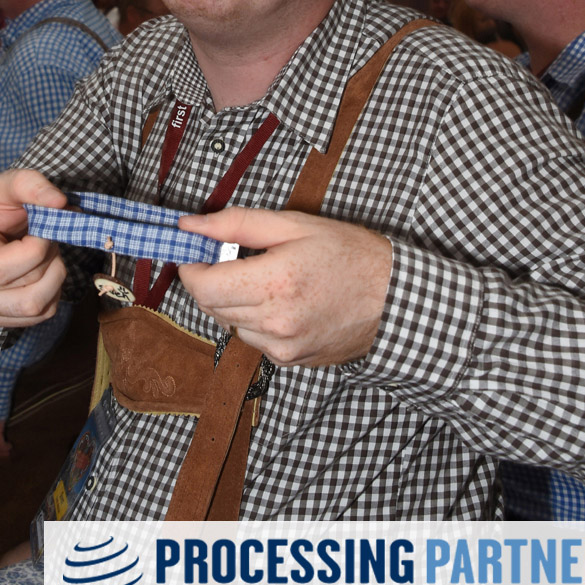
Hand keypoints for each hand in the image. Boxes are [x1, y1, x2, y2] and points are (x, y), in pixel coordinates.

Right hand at [0, 169, 67, 328]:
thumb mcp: (7, 183)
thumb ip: (32, 184)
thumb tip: (59, 202)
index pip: (2, 269)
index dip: (37, 250)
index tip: (44, 229)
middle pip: (26, 291)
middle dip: (50, 260)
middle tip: (47, 238)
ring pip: (34, 307)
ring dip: (54, 278)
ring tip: (46, 255)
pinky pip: (38, 316)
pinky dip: (52, 293)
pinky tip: (43, 271)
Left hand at [178, 207, 391, 366]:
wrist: (393, 298)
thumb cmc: (350, 255)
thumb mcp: (294, 224)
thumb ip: (237, 224)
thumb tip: (191, 225)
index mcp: (274, 283)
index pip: (203, 287)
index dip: (190, 267)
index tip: (195, 252)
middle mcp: (275, 322)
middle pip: (211, 306)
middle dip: (211, 280)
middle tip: (231, 258)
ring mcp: (282, 346)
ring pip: (229, 324)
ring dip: (234, 300)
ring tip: (267, 279)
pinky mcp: (290, 360)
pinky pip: (252, 338)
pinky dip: (255, 319)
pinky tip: (281, 301)